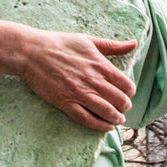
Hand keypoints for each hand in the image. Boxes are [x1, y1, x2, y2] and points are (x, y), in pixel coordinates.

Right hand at [0, 18, 135, 132]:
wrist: (32, 52)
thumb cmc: (60, 43)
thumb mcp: (88, 40)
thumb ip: (112, 45)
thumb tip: (134, 44)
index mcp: (99, 64)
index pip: (126, 85)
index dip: (130, 92)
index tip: (126, 93)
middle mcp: (92, 80)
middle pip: (120, 101)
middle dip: (125, 107)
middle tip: (123, 108)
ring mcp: (79, 93)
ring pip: (107, 112)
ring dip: (116, 118)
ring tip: (117, 119)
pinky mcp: (66, 103)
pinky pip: (88, 119)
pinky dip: (100, 126)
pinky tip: (106, 127)